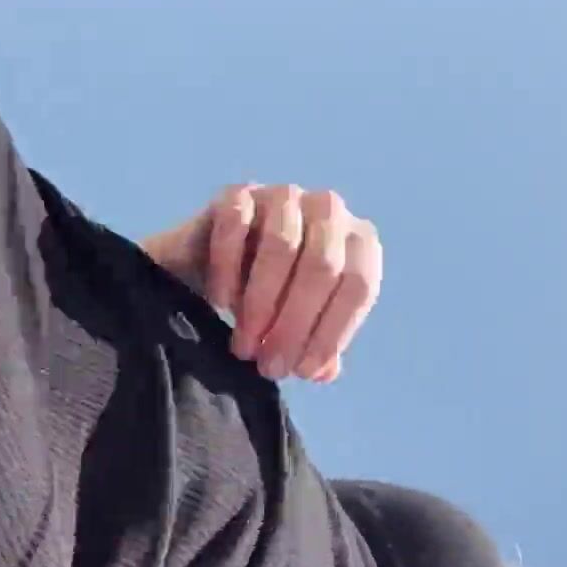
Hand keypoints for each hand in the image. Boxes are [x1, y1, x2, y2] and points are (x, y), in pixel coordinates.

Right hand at [142, 184, 382, 382]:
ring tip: (244, 344)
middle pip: (322, 266)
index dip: (332, 332)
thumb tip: (324, 371)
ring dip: (262, 303)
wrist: (208, 269)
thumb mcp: (299, 328)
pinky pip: (235, 227)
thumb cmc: (267, 300)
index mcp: (357, 241)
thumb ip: (318, 349)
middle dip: (294, 323)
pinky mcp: (237, 194)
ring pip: (281, 244)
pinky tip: (220, 303)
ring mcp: (283, 197)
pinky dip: (227, 270)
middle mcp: (328, 210)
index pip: (358, 285)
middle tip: (268, 366)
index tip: (302, 371)